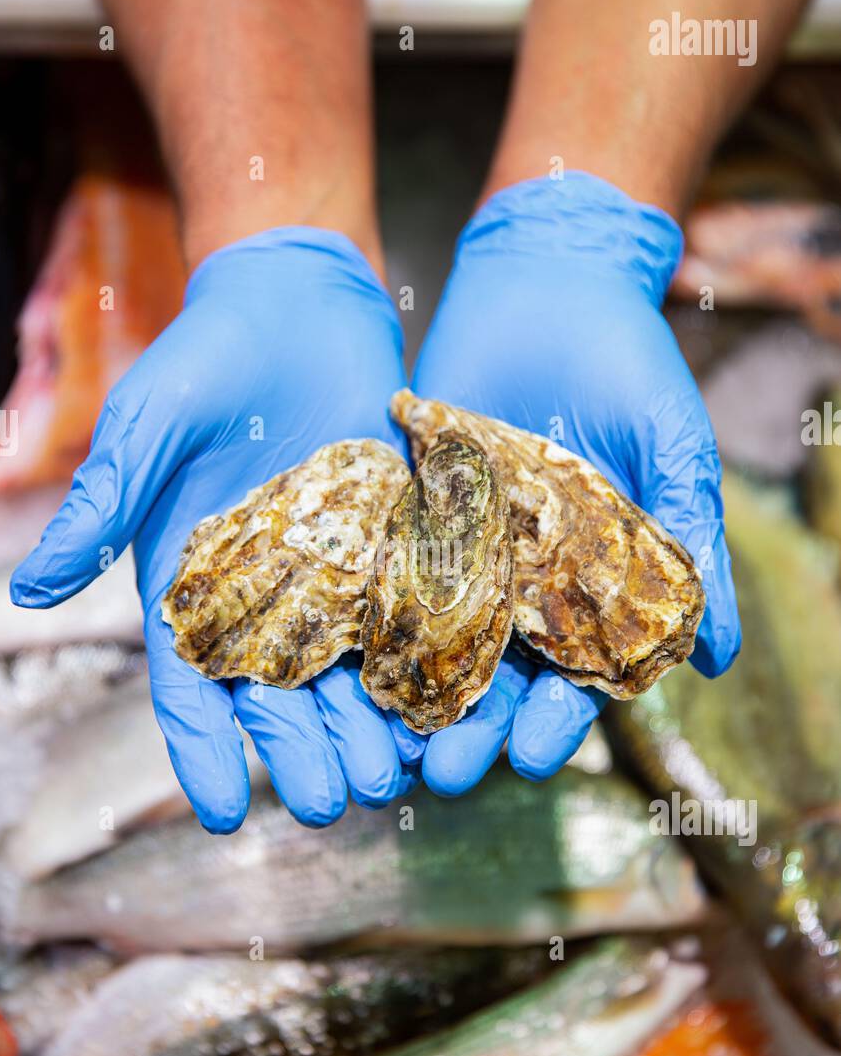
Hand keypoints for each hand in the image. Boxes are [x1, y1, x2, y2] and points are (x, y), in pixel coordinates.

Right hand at [11, 229, 420, 830]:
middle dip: (301, 754)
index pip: (190, 690)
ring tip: (393, 775)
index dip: (201, 752)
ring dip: (370, 730)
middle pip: (281, 699)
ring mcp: (335, 579)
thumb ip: (103, 504)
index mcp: (193, 586)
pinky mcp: (395, 550)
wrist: (298, 301)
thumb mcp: (147, 424)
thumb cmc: (206, 358)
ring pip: (351, 678)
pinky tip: (448, 705)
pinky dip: (426, 665)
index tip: (220, 812)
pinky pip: (412, 620)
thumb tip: (27, 590)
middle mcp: (266, 599)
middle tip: (329, 800)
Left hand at [411, 171, 740, 794]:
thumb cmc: (627, 363)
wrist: (544, 280)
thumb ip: (693, 545)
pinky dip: (359, 622)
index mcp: (590, 587)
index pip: (573, 678)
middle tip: (440, 775)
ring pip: (427, 644)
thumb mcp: (670, 450)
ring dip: (407, 697)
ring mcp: (458, 554)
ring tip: (382, 742)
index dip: (555, 719)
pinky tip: (333, 665)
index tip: (531, 755)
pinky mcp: (401, 517)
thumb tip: (721, 657)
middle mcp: (520, 585)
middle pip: (492, 679)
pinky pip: (377, 579)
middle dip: (470, 729)